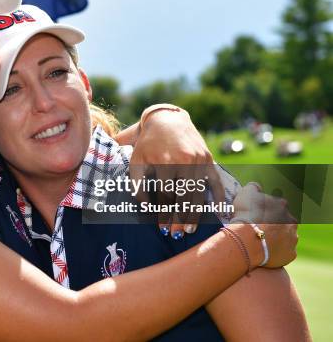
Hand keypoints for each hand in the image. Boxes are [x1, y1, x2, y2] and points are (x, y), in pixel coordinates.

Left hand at [129, 108, 223, 237]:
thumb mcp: (136, 160)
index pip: (165, 195)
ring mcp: (199, 159)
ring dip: (195, 214)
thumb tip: (144, 206)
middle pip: (183, 197)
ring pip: (199, 193)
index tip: (161, 228)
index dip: (163, 214)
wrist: (166, 120)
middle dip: (179, 219)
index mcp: (164, 161)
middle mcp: (184, 160)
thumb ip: (137, 183)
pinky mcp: (208, 158)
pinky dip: (218, 197)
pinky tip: (218, 212)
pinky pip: (216, 181)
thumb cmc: (147, 144)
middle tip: (176, 235)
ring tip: (190, 230)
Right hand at [231, 183, 297, 267]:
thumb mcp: (246, 193)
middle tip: (259, 228)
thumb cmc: (247, 214)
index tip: (257, 215)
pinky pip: (284, 252)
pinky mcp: (290, 254)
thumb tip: (257, 187)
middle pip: (284, 222)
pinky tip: (265, 251)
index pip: (276, 205)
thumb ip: (253, 187)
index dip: (266, 210)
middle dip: (275, 224)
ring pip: (286, 237)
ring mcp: (293, 238)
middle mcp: (292, 221)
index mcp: (282, 205)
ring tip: (261, 241)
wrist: (247, 239)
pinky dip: (276, 251)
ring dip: (277, 238)